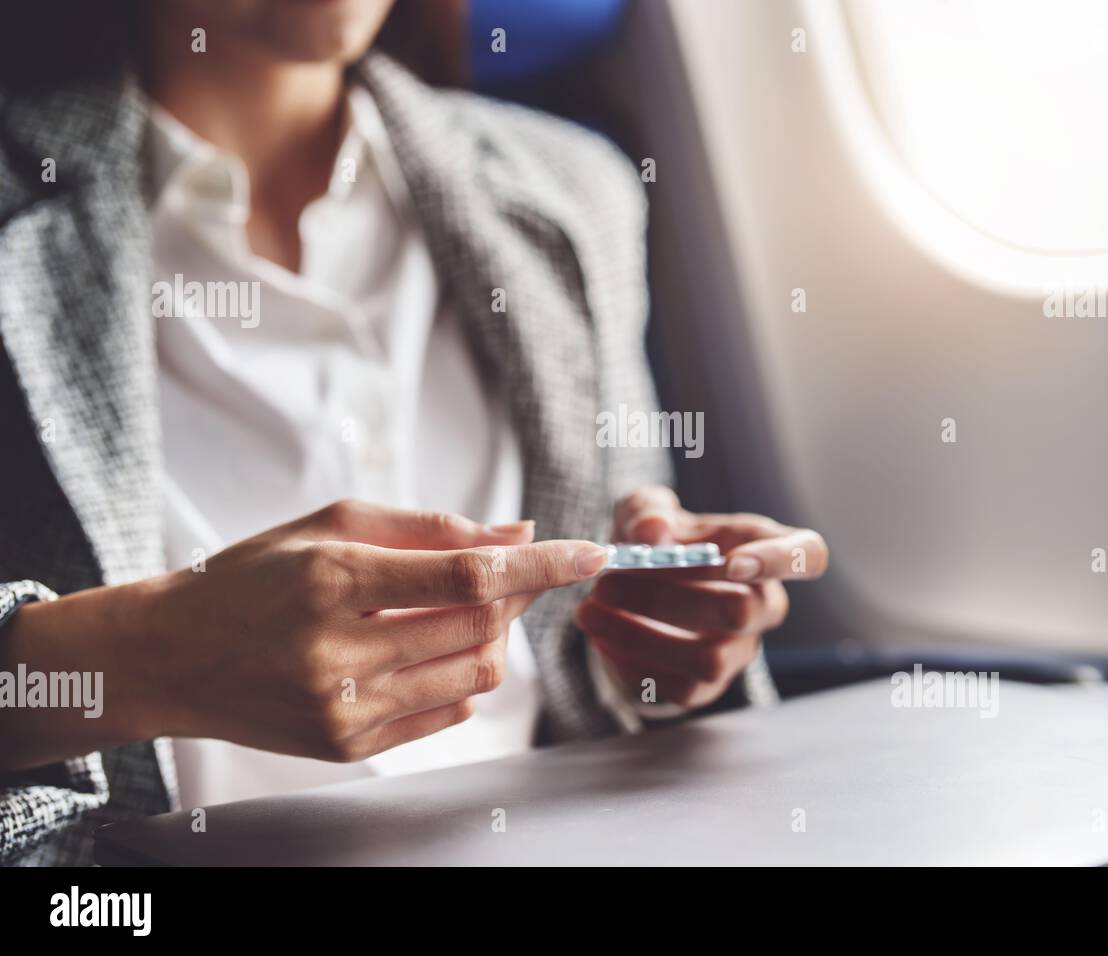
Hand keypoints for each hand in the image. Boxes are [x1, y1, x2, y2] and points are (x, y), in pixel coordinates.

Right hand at [0, 500, 608, 769]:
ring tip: (460, 609)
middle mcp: (336, 654)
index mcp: (331, 581)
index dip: (539, 564)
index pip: (467, 575)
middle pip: (478, 625)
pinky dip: (459, 677)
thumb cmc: (254, 576)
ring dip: (490, 636)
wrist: (172, 655)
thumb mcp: (330, 525)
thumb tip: (516, 534)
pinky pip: (447, 714)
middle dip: (515, 593)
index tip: (589, 551)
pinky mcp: (345, 746)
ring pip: (473, 675)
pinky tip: (428, 649)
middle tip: (513, 568)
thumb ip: (429, 528)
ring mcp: (341, 710)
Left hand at [576, 486, 827, 709]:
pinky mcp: (707, 685)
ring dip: (640, 636)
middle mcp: (761, 602)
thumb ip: (646, 510)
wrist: (628, 583)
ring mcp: (739, 648)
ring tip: (589, 611)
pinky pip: (680, 691)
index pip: (808, 554)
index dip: (782, 561)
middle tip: (607, 582)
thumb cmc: (652, 538)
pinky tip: (600, 639)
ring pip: (709, 659)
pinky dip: (632, 666)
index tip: (733, 563)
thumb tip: (655, 533)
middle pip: (743, 611)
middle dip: (668, 597)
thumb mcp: (641, 509)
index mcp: (759, 547)